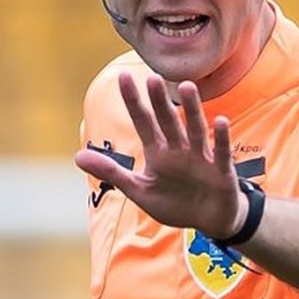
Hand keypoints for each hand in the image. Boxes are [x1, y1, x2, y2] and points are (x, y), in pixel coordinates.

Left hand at [75, 72, 246, 237]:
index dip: (133, 101)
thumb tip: (77, 157)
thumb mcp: (139, 190)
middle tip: (152, 77)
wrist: (208, 221)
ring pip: (195, 130)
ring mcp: (201, 159)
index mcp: (158, 153)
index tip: (124, 77)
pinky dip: (221, 139)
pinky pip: (221, 153)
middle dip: (160, 102)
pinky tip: (220, 121)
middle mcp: (179, 150)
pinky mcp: (221, 172)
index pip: (143, 122)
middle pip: (168, 122)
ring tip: (187, 86)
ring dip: (192, 110)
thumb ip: (112, 172)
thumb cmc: (174, 202)